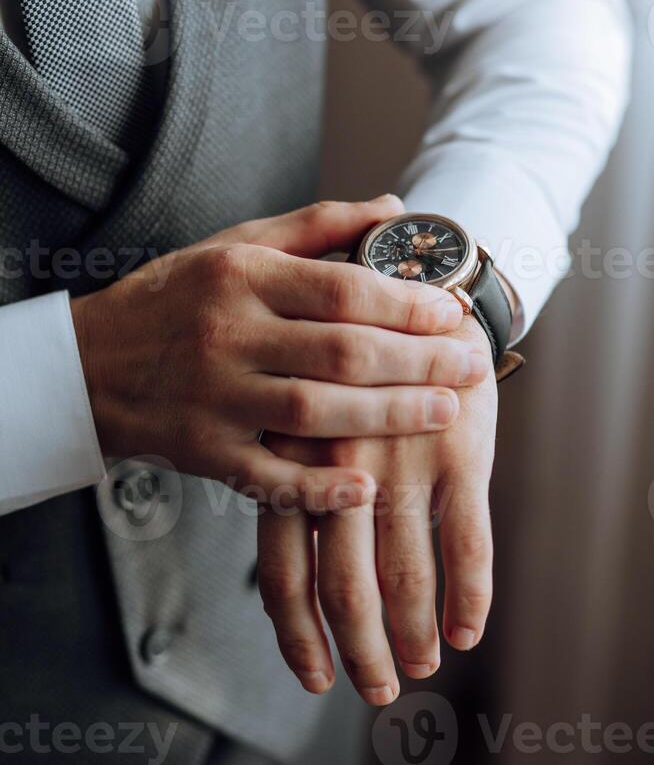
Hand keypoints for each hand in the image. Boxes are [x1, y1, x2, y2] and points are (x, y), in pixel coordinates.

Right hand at [71, 198, 489, 510]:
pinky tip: (364, 487)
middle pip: (342, 352)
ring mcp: (215, 397)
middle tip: (471, 366)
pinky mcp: (203, 450)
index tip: (453, 313)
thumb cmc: (175, 296)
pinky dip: (317, 486)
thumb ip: (317, 227)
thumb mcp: (235, 245)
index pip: (342, 289)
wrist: (89, 361)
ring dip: (388, 417)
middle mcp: (228, 334)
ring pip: (315, 412)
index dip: (406, 303)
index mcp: (241, 276)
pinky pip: (267, 475)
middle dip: (418, 362)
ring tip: (445, 413)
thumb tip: (394, 210)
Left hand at [257, 316, 496, 702]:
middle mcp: (343, 464)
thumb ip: (288, 476)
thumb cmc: (348, 356)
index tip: (314, 673)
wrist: (415, 288)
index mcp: (292, 457)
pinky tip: (469, 627)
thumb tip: (285, 564)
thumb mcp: (297, 405)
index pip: (285, 568)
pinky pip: (469, 542)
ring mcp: (403, 459)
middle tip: (378, 688)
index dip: (299, 633)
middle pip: (346, 586)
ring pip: (408, 575)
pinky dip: (471, 595)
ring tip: (421, 666)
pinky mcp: (461, 450)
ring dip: (414, 637)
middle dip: (362, 651)